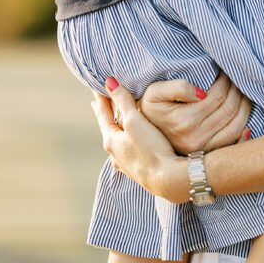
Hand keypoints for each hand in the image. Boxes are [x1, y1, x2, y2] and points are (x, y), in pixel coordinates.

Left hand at [91, 82, 185, 201]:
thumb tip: (110, 83)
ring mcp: (125, 162)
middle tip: (98, 101)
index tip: (97, 86)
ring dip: (115, 126)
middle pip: (108, 126)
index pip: (103, 113)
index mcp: (111, 140)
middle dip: (105, 112)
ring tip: (113, 118)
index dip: (101, 98)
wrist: (167, 179)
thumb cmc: (150, 148)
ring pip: (116, 138)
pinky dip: (124, 139)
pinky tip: (126, 143)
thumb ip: (123, 101)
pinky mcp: (137, 168)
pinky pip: (125, 148)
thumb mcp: (135, 121)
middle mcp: (114, 153)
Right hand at [138, 72, 251, 154]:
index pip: (217, 96)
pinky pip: (233, 142)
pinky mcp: (207, 154)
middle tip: (239, 78)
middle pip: (229, 110)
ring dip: (245, 106)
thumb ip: (178, 87)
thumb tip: (202, 93)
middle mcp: (195, 138)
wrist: (143, 134)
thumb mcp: (155, 92)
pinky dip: (244, 128)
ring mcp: (203, 149)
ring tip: (244, 92)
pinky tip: (245, 115)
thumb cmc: (151, 108)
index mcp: (184, 121)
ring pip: (236, 125)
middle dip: (238, 91)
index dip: (226, 81)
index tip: (227, 71)